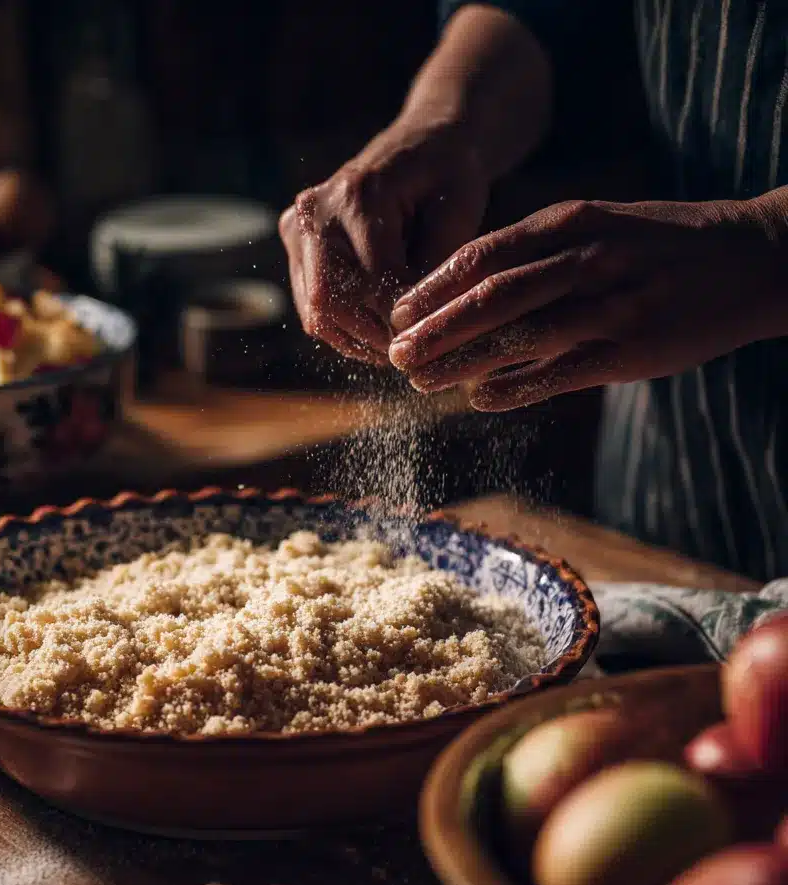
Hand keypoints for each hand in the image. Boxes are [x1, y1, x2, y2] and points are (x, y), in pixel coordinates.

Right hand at [279, 118, 490, 364]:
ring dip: (358, 340)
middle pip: (331, 304)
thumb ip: (433, 267)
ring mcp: (297, 231)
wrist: (422, 145)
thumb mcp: (459, 212)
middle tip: (413, 352)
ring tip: (397, 345)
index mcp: (356, 196)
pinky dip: (346, 329)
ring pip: (317, 315)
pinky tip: (379, 331)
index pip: (372, 282)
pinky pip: (313, 309)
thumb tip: (414, 326)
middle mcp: (314, 213)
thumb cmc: (449, 175)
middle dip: (375, 337)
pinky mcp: (296, 250)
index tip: (431, 339)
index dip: (400, 320)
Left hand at [387, 197, 787, 409]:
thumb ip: (536, 253)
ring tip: (421, 381)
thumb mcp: (596, 226)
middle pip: (490, 296)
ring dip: (462, 362)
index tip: (397, 313)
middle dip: (434, 328)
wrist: (753, 258)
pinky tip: (480, 399)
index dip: (432, 288)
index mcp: (569, 223)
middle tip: (395, 354)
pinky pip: (561, 371)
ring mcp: (611, 304)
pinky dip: (516, 386)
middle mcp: (585, 258)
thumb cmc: (658, 247)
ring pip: (520, 336)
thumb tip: (466, 291)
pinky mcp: (633, 349)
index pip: (482, 255)